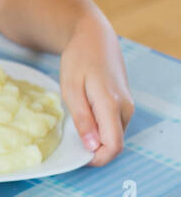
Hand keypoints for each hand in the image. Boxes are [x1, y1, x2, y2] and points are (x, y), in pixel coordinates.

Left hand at [59, 15, 133, 165]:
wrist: (94, 38)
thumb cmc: (79, 60)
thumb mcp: (71, 89)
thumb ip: (82, 118)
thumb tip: (92, 146)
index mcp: (112, 105)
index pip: (113, 145)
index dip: (96, 158)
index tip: (76, 156)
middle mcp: (125, 109)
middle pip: (114, 143)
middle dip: (94, 149)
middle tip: (70, 140)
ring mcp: (127, 106)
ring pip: (114, 135)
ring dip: (96, 138)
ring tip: (74, 124)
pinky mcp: (124, 104)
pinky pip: (113, 125)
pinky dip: (99, 129)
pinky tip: (84, 117)